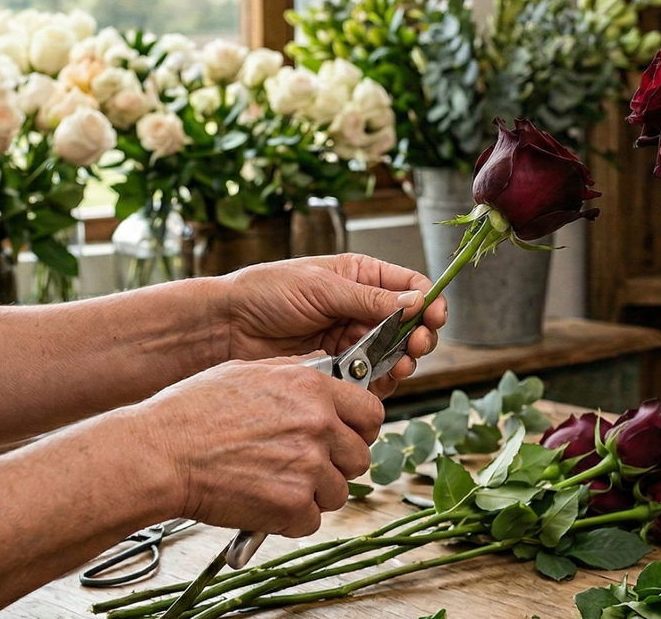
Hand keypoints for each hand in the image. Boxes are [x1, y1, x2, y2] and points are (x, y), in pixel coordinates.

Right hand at [136, 355, 383, 536]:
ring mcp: (308, 467)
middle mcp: (318, 426)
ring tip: (276, 482)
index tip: (346, 436)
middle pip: (360, 456)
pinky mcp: (292, 506)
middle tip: (306, 465)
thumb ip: (296, 373)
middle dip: (337, 464)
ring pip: (338, 492)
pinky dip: (292, 518)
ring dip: (314, 493)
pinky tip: (264, 501)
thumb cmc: (193, 411)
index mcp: (313, 389)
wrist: (161, 453)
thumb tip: (325, 373)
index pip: (371, 413)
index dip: (359, 428)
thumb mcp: (249, 371)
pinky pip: (312, 520)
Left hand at [213, 254, 447, 397]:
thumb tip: (417, 302)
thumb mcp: (321, 288)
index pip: (410, 287)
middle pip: (410, 325)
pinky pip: (370, 378)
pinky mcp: (338, 368)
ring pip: (394, 355)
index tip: (434, 317)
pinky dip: (379, 383)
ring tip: (399, 367)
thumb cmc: (267, 293)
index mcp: (360, 276)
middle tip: (416, 347)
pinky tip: (379, 382)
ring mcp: (350, 339)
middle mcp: (360, 307)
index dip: (428, 301)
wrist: (226, 327)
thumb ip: (369, 298)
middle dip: (419, 337)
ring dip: (403, 362)